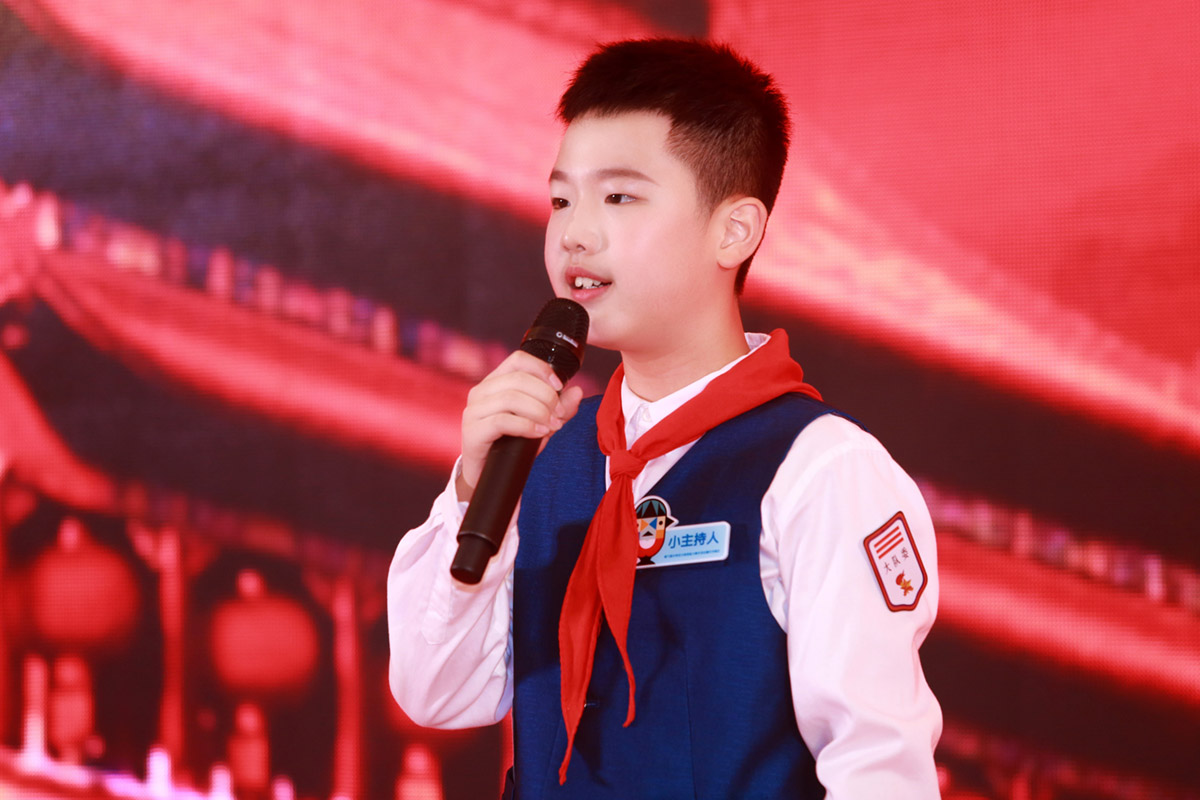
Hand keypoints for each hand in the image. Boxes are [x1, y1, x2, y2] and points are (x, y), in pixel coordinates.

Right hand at [457, 350, 583, 501]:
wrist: (488, 475)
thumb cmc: (512, 445)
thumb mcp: (541, 423)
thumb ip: (560, 408)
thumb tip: (578, 391)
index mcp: (495, 382)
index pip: (518, 359)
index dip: (542, 369)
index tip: (560, 386)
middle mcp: (481, 391)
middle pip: (519, 379)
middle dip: (547, 396)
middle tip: (560, 415)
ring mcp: (474, 410)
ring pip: (511, 398)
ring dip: (539, 411)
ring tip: (552, 426)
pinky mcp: (472, 431)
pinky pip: (502, 421)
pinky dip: (526, 426)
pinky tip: (539, 433)